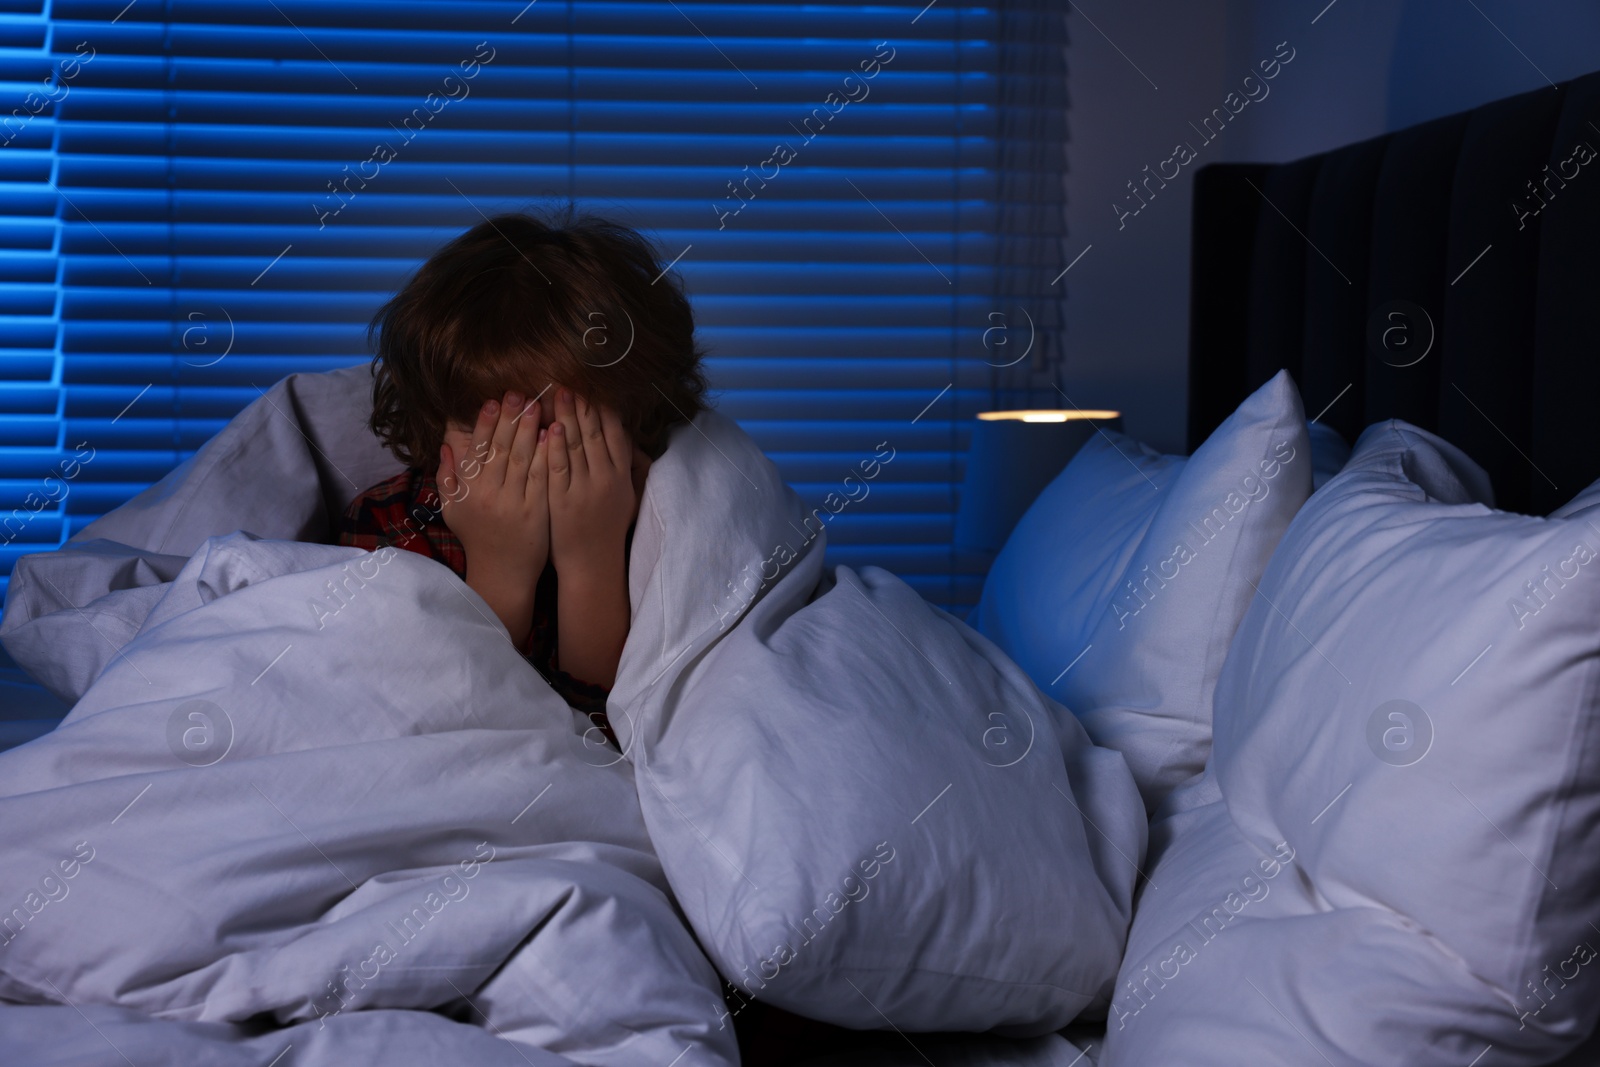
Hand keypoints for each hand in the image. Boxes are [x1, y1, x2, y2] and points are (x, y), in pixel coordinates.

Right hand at [437, 390, 551, 641]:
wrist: (501, 573)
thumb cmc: (477, 538)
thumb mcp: (453, 509)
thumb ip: (447, 477)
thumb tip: (445, 445)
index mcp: (469, 489)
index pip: (478, 449)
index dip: (486, 423)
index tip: (494, 400)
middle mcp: (490, 493)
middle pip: (501, 448)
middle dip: (511, 418)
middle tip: (520, 393)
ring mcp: (514, 501)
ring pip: (522, 459)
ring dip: (529, 430)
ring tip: (538, 405)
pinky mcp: (536, 510)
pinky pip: (541, 478)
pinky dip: (546, 455)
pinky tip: (551, 436)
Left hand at [546, 388, 635, 577]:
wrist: (593, 564)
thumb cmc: (609, 529)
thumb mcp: (629, 498)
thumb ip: (632, 468)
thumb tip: (632, 441)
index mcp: (622, 476)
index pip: (616, 434)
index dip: (605, 410)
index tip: (594, 388)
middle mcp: (607, 480)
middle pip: (595, 434)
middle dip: (583, 405)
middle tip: (572, 381)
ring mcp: (584, 490)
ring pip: (576, 446)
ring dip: (568, 417)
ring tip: (557, 393)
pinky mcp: (563, 502)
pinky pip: (558, 469)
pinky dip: (554, 447)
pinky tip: (549, 429)